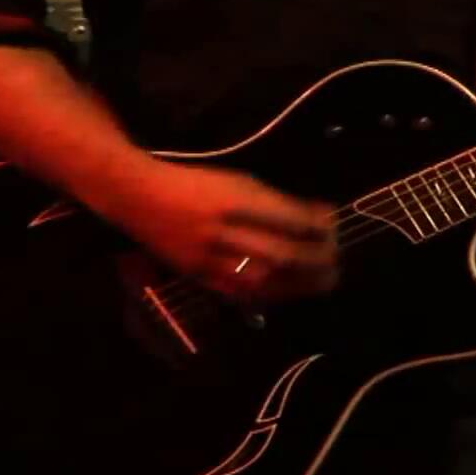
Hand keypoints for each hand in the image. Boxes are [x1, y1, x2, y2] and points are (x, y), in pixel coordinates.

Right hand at [112, 161, 337, 300]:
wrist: (138, 197)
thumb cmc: (193, 183)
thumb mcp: (235, 180)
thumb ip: (273, 201)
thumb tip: (317, 217)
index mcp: (233, 199)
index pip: (285, 219)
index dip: (315, 226)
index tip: (334, 225)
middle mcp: (222, 230)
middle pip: (279, 253)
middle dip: (314, 260)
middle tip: (337, 261)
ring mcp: (208, 257)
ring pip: (263, 278)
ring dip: (298, 283)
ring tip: (323, 282)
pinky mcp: (197, 276)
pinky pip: (239, 292)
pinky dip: (269, 294)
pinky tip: (289, 292)